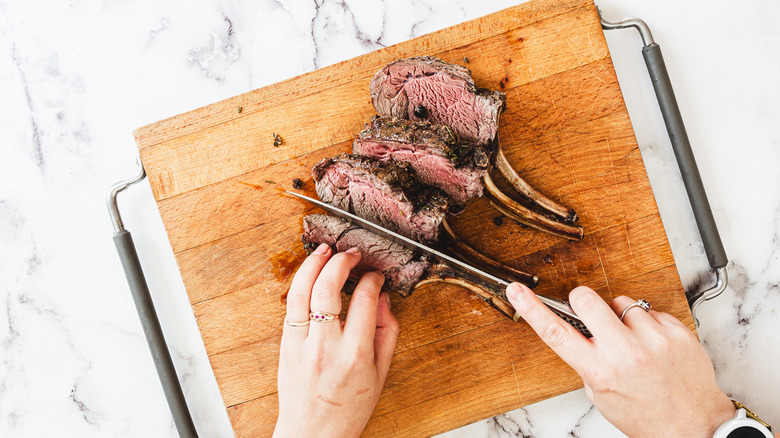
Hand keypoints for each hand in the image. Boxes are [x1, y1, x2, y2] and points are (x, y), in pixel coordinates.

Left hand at [273, 244, 399, 437]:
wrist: (313, 434)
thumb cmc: (348, 408)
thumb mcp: (380, 373)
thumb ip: (387, 333)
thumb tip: (383, 299)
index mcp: (355, 354)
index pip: (365, 300)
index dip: (372, 280)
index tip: (375, 275)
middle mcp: (326, 346)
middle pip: (328, 288)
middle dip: (340, 262)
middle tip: (350, 254)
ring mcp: (301, 344)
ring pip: (301, 292)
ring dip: (312, 265)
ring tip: (324, 251)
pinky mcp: (285, 345)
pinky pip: (290, 306)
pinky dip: (301, 284)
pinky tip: (310, 274)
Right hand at [507, 283, 735, 437]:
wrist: (696, 427)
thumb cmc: (647, 417)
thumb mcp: (603, 397)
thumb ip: (588, 363)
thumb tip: (579, 333)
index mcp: (600, 372)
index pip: (556, 333)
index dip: (531, 309)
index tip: (517, 291)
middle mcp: (625, 353)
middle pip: (587, 299)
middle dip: (582, 301)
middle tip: (591, 314)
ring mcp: (653, 340)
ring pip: (621, 302)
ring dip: (621, 317)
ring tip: (634, 341)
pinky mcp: (676, 332)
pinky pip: (650, 310)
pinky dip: (648, 324)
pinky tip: (655, 345)